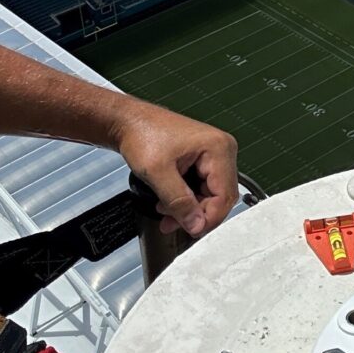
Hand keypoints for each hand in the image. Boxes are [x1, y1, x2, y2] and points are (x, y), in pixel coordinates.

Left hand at [111, 100, 238, 236]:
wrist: (129, 121)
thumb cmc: (141, 134)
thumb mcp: (157, 173)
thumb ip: (179, 202)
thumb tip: (197, 225)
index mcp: (218, 148)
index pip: (225, 195)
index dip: (208, 217)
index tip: (190, 231)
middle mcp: (222, 149)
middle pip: (220, 196)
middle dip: (196, 214)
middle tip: (172, 223)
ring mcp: (215, 154)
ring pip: (211, 194)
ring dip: (189, 208)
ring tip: (166, 212)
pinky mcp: (205, 159)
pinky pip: (203, 186)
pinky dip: (187, 199)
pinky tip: (170, 203)